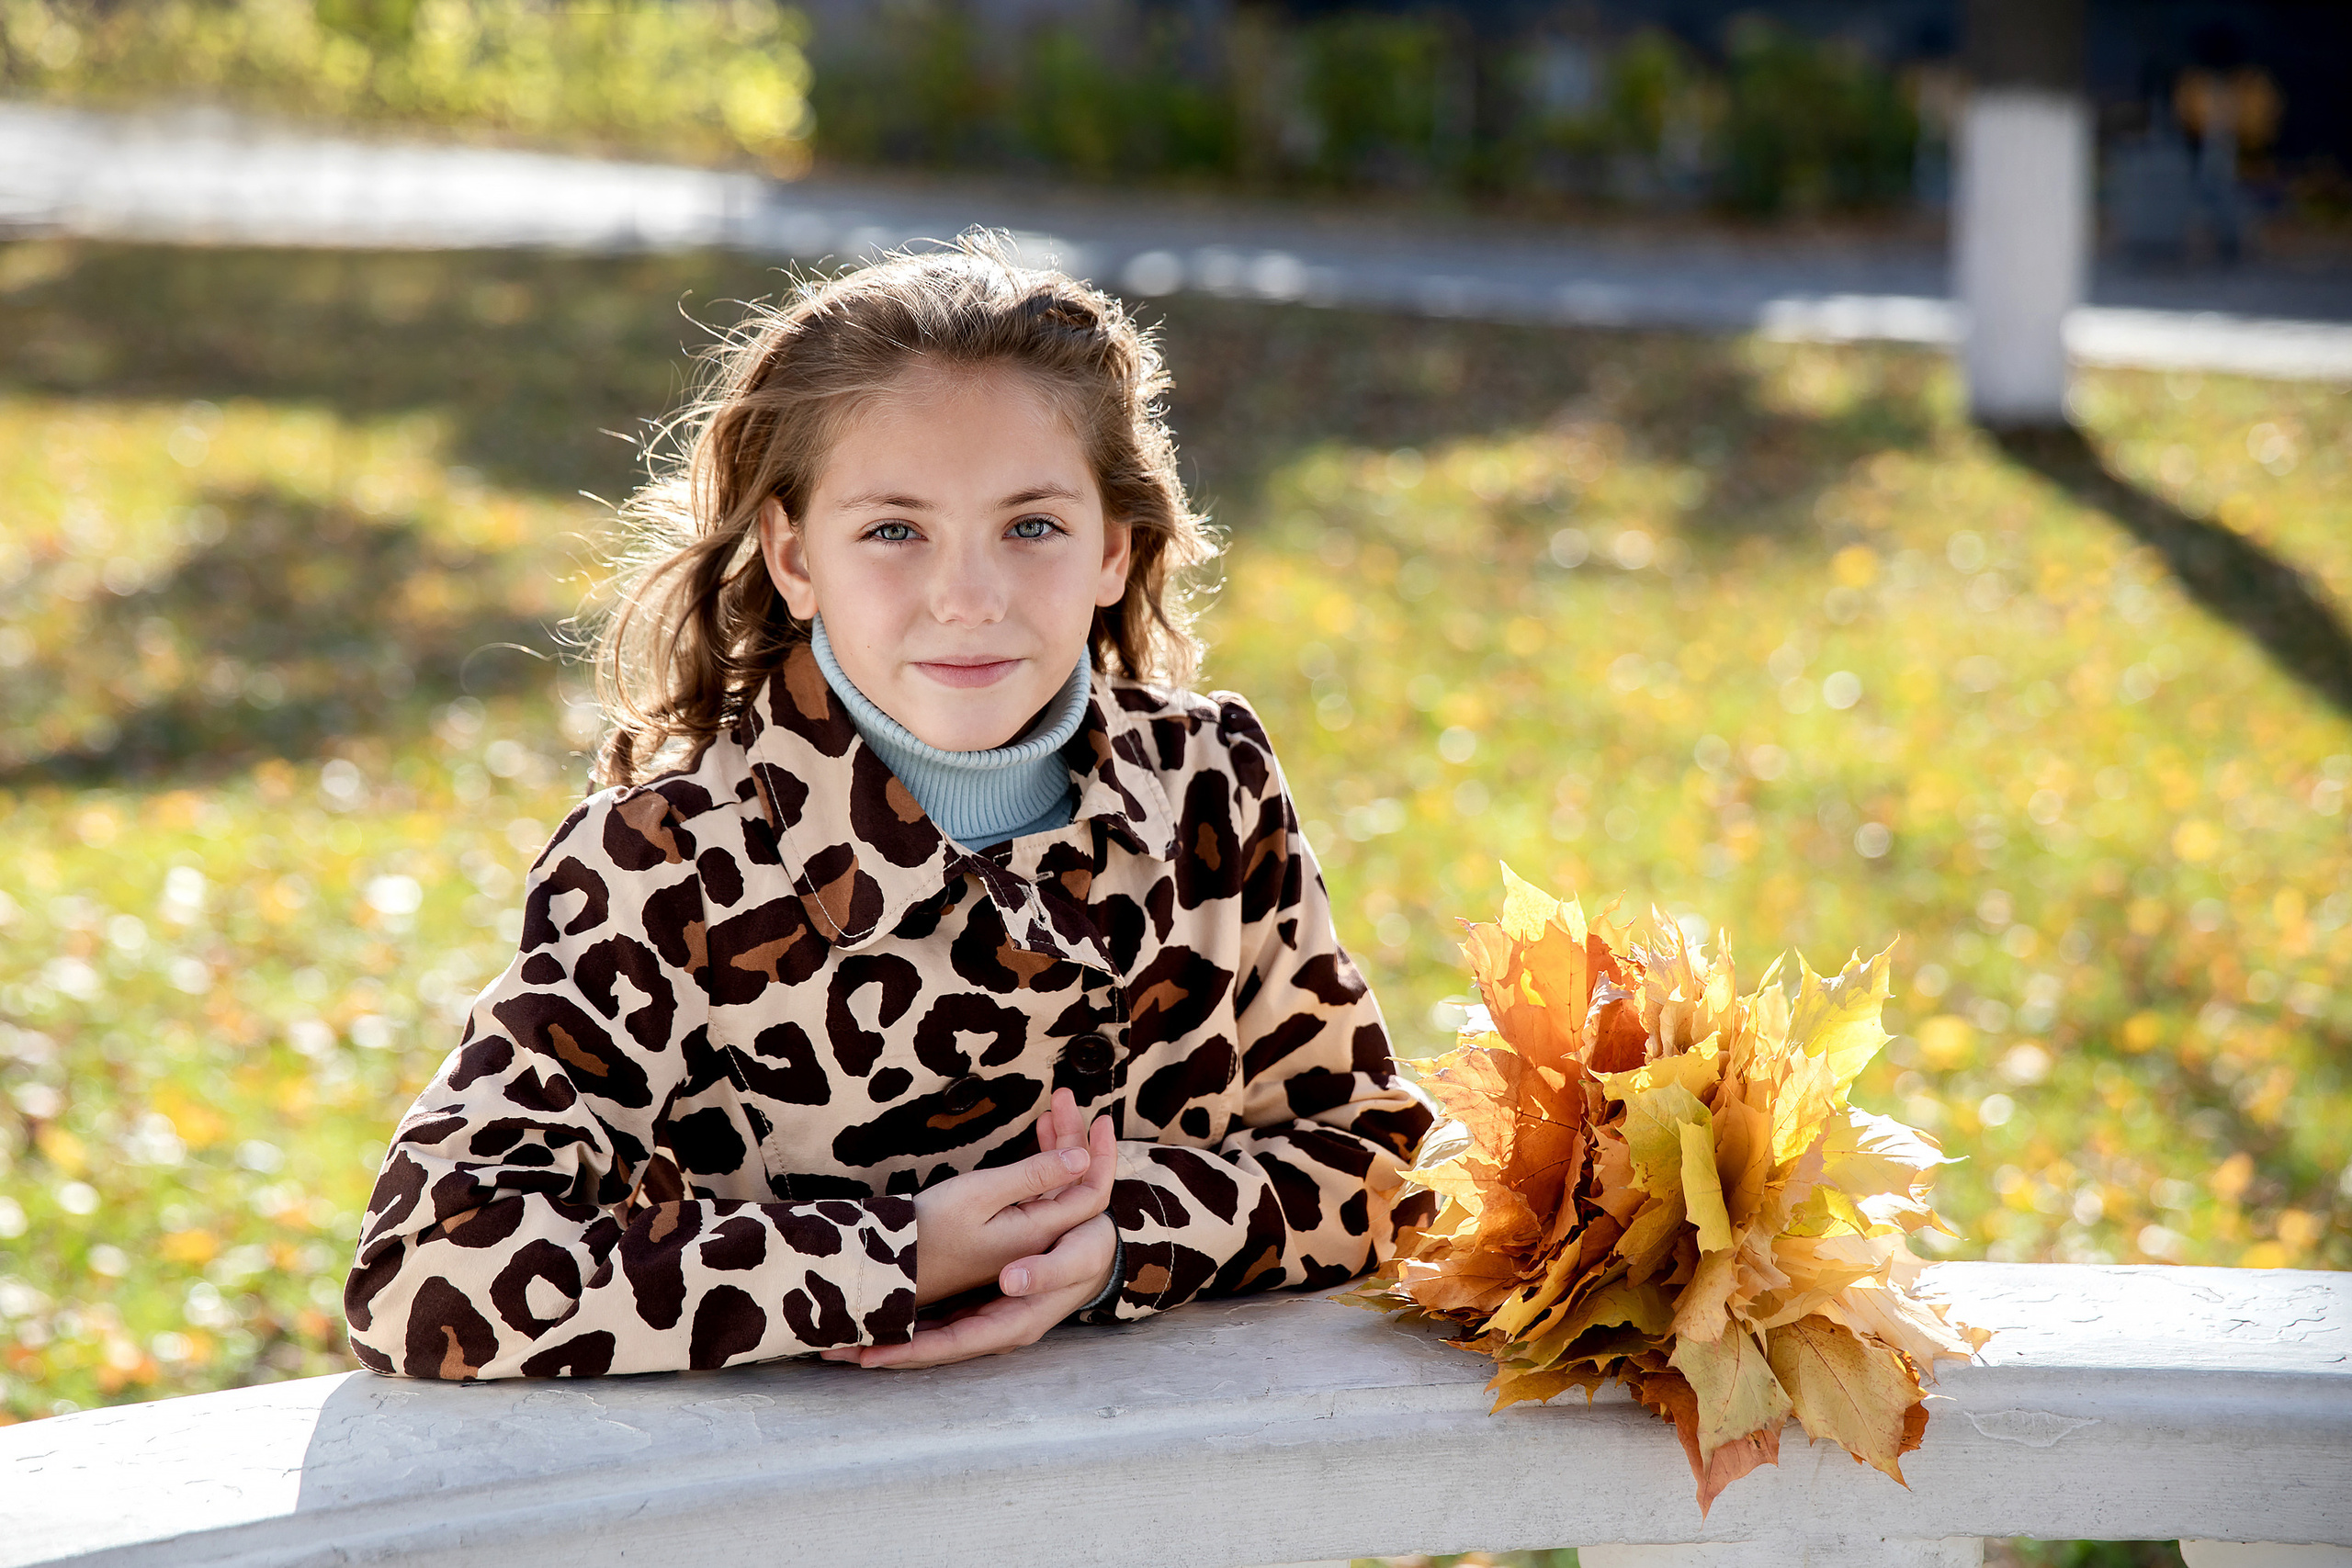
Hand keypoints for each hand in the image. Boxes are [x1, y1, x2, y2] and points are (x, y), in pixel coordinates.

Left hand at [825, 1212, 1117, 1369]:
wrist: (1097, 1246)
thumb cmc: (1085, 1251)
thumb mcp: (1074, 1257)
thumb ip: (1046, 1269)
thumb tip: (1011, 1282)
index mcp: (1013, 1324)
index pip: (952, 1345)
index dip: (910, 1350)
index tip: (868, 1356)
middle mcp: (993, 1330)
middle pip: (930, 1351)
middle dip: (882, 1353)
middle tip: (834, 1354)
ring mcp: (981, 1319)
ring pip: (925, 1339)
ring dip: (883, 1339)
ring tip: (836, 1343)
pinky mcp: (974, 1304)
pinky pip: (930, 1322)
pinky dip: (899, 1322)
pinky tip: (868, 1318)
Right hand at [910, 1101, 1114, 1305]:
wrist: (891, 1265)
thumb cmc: (931, 1227)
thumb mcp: (982, 1192)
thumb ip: (1034, 1174)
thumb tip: (1082, 1156)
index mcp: (1039, 1232)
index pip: (1092, 1191)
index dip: (1101, 1152)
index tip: (1099, 1116)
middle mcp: (1036, 1238)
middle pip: (1075, 1186)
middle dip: (1075, 1138)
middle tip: (1064, 1098)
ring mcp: (1020, 1238)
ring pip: (1055, 1190)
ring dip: (1057, 1148)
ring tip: (1050, 1109)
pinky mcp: (1004, 1235)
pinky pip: (1036, 1198)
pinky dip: (1040, 1167)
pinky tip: (1035, 1142)